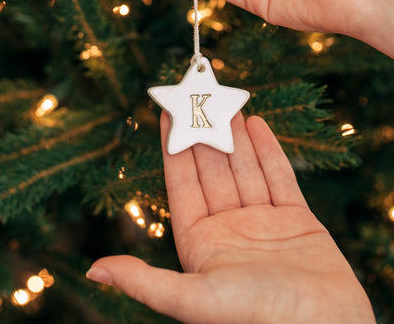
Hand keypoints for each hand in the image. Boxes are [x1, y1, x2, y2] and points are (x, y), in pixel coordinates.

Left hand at [87, 114, 375, 323]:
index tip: (164, 111)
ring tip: (225, 100)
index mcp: (200, 246)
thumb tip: (94, 269)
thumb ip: (144, 281)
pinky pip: (280, 178)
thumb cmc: (258, 318)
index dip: (173, 146)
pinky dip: (269, 151)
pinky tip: (257, 124)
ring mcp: (265, 225)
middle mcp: (229, 232)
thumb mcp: (193, 298)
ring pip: (245, 169)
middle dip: (204, 131)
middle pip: (212, 170)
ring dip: (234, 135)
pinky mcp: (299, 222)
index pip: (181, 184)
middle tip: (197, 92)